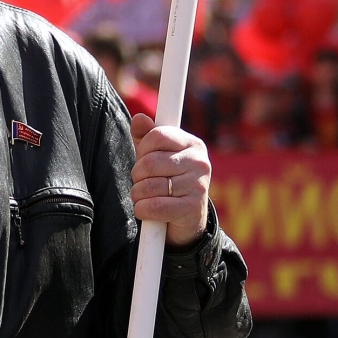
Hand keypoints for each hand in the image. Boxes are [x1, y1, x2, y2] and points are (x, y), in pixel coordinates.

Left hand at [130, 113, 211, 247]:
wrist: (188, 219)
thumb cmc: (169, 181)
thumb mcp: (157, 156)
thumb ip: (146, 137)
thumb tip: (139, 118)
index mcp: (192, 144)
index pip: (157, 136)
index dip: (142, 150)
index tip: (145, 160)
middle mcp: (200, 162)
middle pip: (149, 163)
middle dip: (137, 175)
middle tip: (143, 182)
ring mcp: (199, 185)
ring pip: (149, 186)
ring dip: (138, 194)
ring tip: (146, 196)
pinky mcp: (193, 208)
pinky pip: (155, 206)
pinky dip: (142, 210)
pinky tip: (147, 210)